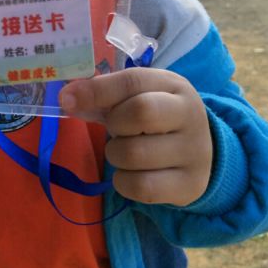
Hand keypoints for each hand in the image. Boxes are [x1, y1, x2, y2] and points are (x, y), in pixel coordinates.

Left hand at [60, 68, 212, 206]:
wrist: (201, 153)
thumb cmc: (158, 119)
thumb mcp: (139, 97)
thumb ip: (106, 96)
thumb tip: (68, 99)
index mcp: (173, 85)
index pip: (133, 80)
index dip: (97, 89)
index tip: (66, 99)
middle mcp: (190, 114)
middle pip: (140, 112)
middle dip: (114, 124)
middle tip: (115, 129)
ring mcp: (194, 152)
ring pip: (135, 153)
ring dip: (116, 154)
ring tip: (125, 150)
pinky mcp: (190, 186)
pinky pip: (142, 187)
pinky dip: (124, 182)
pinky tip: (130, 174)